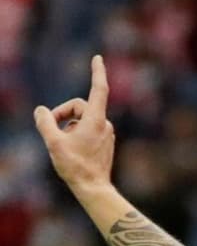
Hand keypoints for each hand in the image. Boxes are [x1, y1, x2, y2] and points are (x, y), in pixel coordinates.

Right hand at [34, 55, 115, 193]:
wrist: (94, 188)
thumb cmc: (75, 166)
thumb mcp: (53, 142)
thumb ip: (45, 123)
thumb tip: (41, 110)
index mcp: (95, 120)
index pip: (99, 89)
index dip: (97, 72)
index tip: (97, 58)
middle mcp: (104, 124)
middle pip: (79, 106)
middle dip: (62, 113)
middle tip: (50, 129)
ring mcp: (106, 133)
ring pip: (81, 119)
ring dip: (68, 126)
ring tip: (62, 145)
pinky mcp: (105, 142)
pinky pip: (87, 129)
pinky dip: (75, 133)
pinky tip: (71, 151)